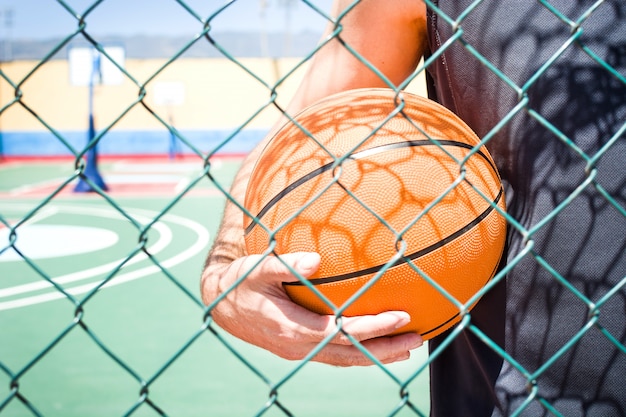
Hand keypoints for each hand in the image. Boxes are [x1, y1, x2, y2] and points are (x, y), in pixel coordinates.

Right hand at [201, 252, 422, 366]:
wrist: (220, 305)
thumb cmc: (240, 282)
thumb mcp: (256, 268)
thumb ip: (284, 264)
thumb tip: (316, 259)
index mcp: (293, 328)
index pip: (343, 332)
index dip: (374, 328)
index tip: (402, 317)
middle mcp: (300, 346)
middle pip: (352, 354)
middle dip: (386, 349)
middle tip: (419, 340)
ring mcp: (300, 352)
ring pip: (346, 359)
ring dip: (378, 355)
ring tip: (408, 350)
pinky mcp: (300, 350)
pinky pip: (336, 355)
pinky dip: (360, 353)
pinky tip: (376, 345)